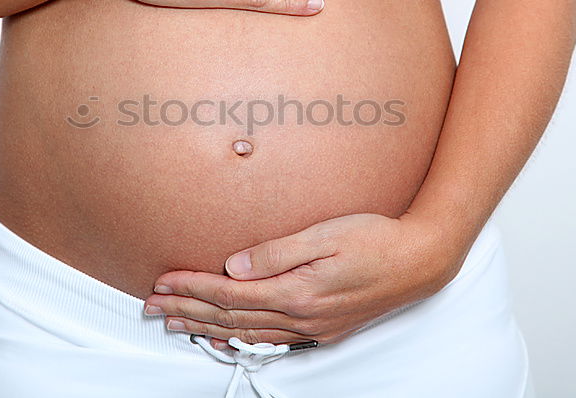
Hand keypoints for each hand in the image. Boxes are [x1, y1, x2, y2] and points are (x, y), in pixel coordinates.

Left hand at [143, 211, 462, 348]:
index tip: (164, 281)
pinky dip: (241, 341)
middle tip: (154, 306)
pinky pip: (271, 341)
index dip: (193, 286)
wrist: (421, 261)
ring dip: (207, 327)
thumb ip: (276, 252)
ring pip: (246, 333)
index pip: (230, 293)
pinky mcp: (323, 329)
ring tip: (177, 322)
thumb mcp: (325, 235)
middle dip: (189, 309)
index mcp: (296, 292)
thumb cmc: (376, 240)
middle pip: (231, 317)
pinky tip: (226, 340)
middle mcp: (300, 317)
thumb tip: (234, 265)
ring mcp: (312, 328)